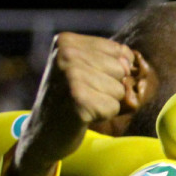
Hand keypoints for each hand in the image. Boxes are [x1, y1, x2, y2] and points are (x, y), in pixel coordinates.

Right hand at [4, 33, 134, 175]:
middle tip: (84, 95)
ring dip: (106, 103)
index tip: (87, 80)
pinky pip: (114, 108)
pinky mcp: (78, 101)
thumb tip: (133, 64)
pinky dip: (102, 115)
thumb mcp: (87, 69)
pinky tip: (82, 115)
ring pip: (120, 90)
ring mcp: (70, 77)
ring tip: (82, 104)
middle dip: (110, 88)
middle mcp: (66, 54)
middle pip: (122, 70)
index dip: (113, 72)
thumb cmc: (72, 99)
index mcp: (67, 41)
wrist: (42, 133)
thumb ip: (114, 61)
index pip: (121, 52)